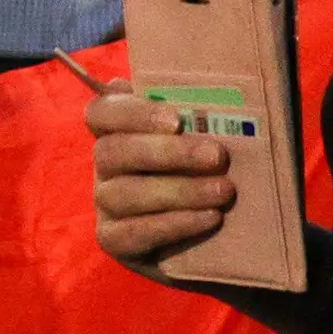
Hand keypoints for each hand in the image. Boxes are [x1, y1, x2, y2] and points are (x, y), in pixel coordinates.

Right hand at [86, 84, 230, 269]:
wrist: (230, 240)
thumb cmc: (218, 176)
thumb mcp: (214, 143)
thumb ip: (203, 117)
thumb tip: (208, 93)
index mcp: (121, 132)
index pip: (102, 112)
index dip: (132, 113)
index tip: (177, 120)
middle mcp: (106, 166)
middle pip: (111, 151)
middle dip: (166, 153)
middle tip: (217, 156)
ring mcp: (106, 204)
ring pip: (122, 193)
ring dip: (177, 191)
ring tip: (224, 192)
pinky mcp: (114, 240)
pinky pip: (132, 232)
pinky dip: (173, 224)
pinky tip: (209, 218)